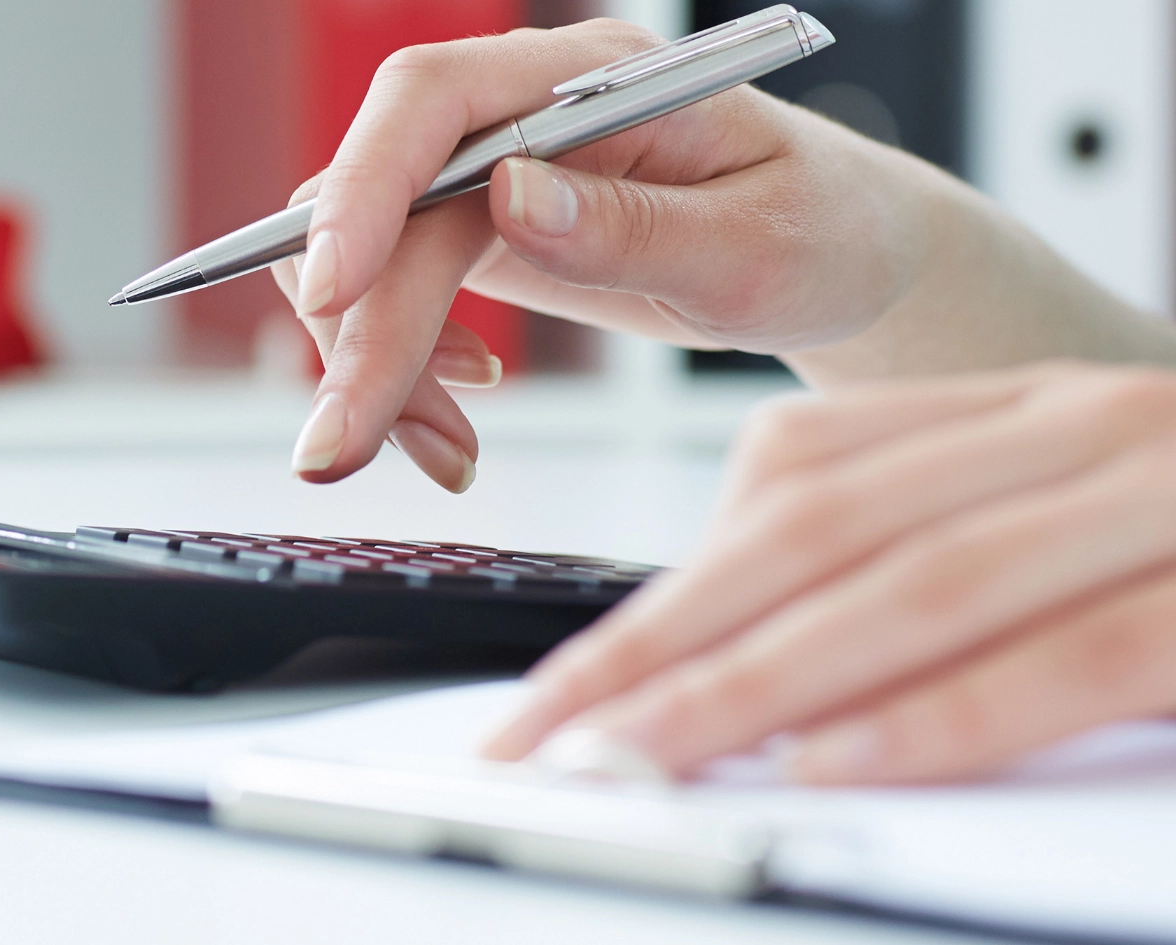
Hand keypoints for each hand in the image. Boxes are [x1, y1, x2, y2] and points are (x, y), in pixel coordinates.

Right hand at [272, 17, 948, 490]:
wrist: (834, 257)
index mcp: (594, 79)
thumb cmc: (819, 232)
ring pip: (368, 256)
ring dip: (373, 362)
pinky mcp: (478, 233)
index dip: (364, 186)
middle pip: (383, 202)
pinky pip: (391, 294)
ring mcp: (493, 174)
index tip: (335, 288)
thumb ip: (634, 229)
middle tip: (342, 447)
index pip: (436, 99)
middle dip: (356, 331)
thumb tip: (510, 203)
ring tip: (443, 451)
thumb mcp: (755, 247)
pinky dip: (400, 367)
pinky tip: (456, 411)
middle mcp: (524, 113)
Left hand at [483, 361, 1175, 783]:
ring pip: (908, 588)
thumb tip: (746, 646)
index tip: (563, 681)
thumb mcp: (1051, 517)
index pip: (787, 485)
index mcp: (1016, 413)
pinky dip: (936, 718)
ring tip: (645, 758)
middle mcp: (1075, 432)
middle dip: (664, 647)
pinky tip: (833, 768)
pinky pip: (1060, 655)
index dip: (663, 586)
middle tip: (554, 734)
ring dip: (757, 684)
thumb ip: (920, 548)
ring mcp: (1160, 496)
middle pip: (812, 537)